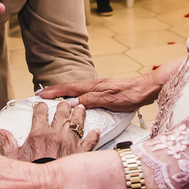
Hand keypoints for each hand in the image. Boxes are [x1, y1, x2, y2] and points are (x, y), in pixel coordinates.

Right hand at [0, 101, 99, 161]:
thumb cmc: (31, 174)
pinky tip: (95, 131)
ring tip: (80, 108)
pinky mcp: (82, 153)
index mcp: (39, 133)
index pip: (40, 113)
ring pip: (77, 123)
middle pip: (61, 114)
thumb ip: (5, 143)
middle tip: (64, 103)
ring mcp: (71, 142)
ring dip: (79, 114)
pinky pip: (90, 141)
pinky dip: (93, 135)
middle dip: (63, 106)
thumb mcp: (12, 158)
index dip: (40, 107)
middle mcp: (56, 134)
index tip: (40, 105)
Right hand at [39, 73, 161, 113]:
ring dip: (63, 93)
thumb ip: (90, 100)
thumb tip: (71, 102)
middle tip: (41, 95)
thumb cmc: (131, 94)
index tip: (40, 94)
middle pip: (70, 88)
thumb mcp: (109, 100)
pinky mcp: (106, 92)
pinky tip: (76, 101)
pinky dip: (75, 96)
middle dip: (54, 91)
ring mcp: (100, 88)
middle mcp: (95, 86)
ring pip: (77, 90)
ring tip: (53, 98)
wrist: (148, 88)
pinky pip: (85, 94)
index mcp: (93, 87)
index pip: (68, 89)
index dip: (53, 91)